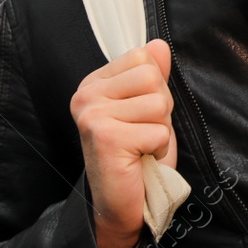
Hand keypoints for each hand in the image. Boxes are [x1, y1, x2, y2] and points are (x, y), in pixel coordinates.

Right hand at [69, 40, 177, 247]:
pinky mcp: (106, 137)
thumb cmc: (137, 155)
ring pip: (158, 103)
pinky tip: (140, 159)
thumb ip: (152, 75)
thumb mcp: (148, 108)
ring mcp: (93, 115)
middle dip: (161, 108)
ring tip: (141, 145)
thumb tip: (159, 44)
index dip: (154, 87)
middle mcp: (86, 96)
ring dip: (160, 128)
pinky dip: (159, 148)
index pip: (143, 57)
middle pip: (152, 77)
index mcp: (94, 83)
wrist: (122, 203)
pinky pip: (159, 130)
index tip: (138, 113)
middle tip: (142, 132)